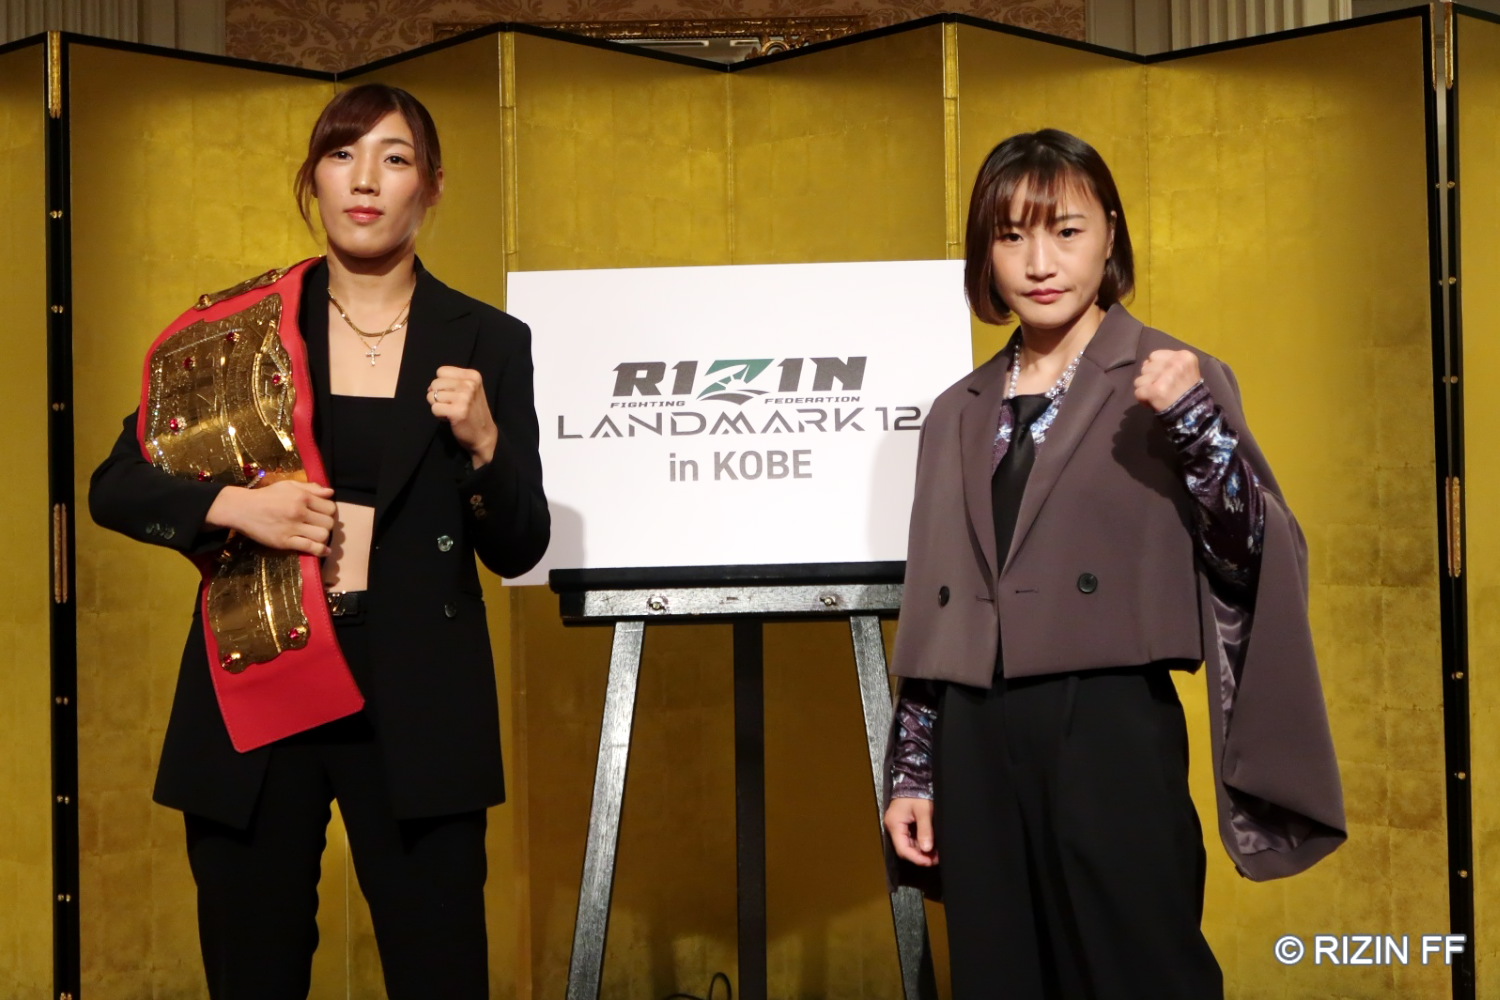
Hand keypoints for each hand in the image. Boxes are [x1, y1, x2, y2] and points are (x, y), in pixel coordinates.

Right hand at [205, 480, 336, 555]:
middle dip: (327, 524)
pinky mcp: (284, 542)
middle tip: (318, 525)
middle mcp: (299, 512)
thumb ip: (311, 488)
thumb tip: (331, 492)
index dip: (329, 511)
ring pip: (322, 536)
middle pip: (328, 523)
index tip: (322, 514)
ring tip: (316, 535)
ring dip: (323, 537)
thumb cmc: (266, 496)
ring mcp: (292, 528)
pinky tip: (324, 550)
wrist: (242, 508)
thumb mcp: (288, 485)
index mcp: (302, 497)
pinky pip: (310, 548)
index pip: (330, 507)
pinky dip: (320, 550)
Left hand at [429, 366, 496, 466]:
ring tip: (452, 411)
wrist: (484, 435)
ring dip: (439, 406)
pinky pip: (434, 408)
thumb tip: (430, 388)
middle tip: (453, 405)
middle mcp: (469, 384)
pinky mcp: (457, 411)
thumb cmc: (473, 412)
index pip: (441, 371)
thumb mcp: (470, 390)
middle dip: (439, 396)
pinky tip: (451, 418)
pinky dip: (439, 415)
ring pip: (432, 396)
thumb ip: (453, 382)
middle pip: (435, 383)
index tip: (454, 394)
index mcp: (473, 376)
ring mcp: (464, 397)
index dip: (443, 384)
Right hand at [884, 796, 938, 866]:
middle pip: (905, 848)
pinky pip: (910, 837)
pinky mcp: (903, 823)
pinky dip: (920, 843)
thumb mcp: (924, 811)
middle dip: (920, 855)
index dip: (916, 858)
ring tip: (936, 853)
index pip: (903, 849)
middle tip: (935, 859)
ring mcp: (898, 825)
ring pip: (908, 844)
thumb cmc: (918, 793)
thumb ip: (925, 830)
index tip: (929, 862)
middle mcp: (893, 826)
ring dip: (921, 850)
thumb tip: (927, 849)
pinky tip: (930, 845)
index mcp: (895, 824)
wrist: (915, 779)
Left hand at [1133, 349, 1200, 410]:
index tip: (1163, 377)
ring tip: (1158, 394)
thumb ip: (1166, 363)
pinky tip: (1153, 401)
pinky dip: (1143, 399)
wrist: (1193, 411)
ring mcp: (1165, 377)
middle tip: (1162, 387)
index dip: (1156, 367)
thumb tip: (1145, 363)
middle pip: (1146, 367)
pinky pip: (1138, 392)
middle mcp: (1175, 364)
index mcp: (1183, 356)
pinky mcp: (1155, 391)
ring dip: (1145, 388)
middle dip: (1150, 378)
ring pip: (1140, 379)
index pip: (1154, 355)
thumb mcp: (1183, 369)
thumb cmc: (1186, 390)